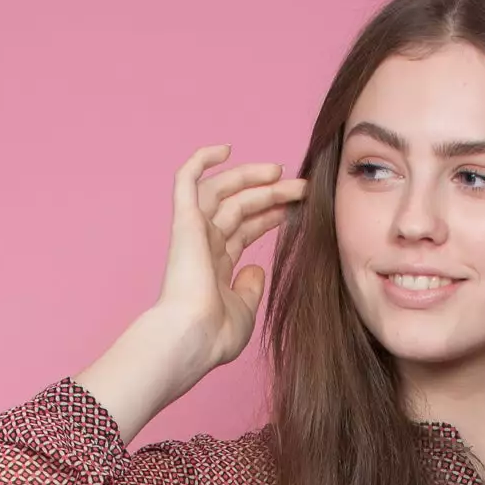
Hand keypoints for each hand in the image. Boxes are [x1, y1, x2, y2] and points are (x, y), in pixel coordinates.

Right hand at [154, 143, 307, 374]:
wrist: (192, 336)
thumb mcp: (244, 311)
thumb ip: (250, 288)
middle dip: (270, 195)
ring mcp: (193, 232)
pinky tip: (225, 148)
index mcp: (216, 267)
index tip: (296, 208)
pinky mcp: (184, 221)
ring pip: (222, 191)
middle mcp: (203, 245)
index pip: (244, 229)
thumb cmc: (215, 334)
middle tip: (301, 187)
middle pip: (239, 207)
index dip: (269, 215)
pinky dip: (201, 160)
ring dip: (249, 177)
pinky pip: (186, 180)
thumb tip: (256, 269)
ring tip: (279, 171)